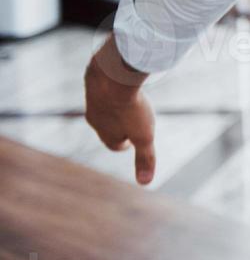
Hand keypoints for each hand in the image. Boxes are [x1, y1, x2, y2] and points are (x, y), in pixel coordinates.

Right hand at [84, 34, 156, 185]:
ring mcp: (93, 99)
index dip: (125, 144)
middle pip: (107, 126)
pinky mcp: (95, 81)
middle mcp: (96, 118)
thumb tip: (145, 183)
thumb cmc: (130, 108)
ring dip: (115, 106)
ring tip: (128, 102)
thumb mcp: (144, 136)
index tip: (132, 142)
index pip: (115, 144)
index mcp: (107, 134)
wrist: (112, 76)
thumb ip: (145, 158)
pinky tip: (123, 82)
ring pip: (105, 106)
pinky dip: (113, 88)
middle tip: (131, 122)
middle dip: (118, 126)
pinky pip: (104, 87)